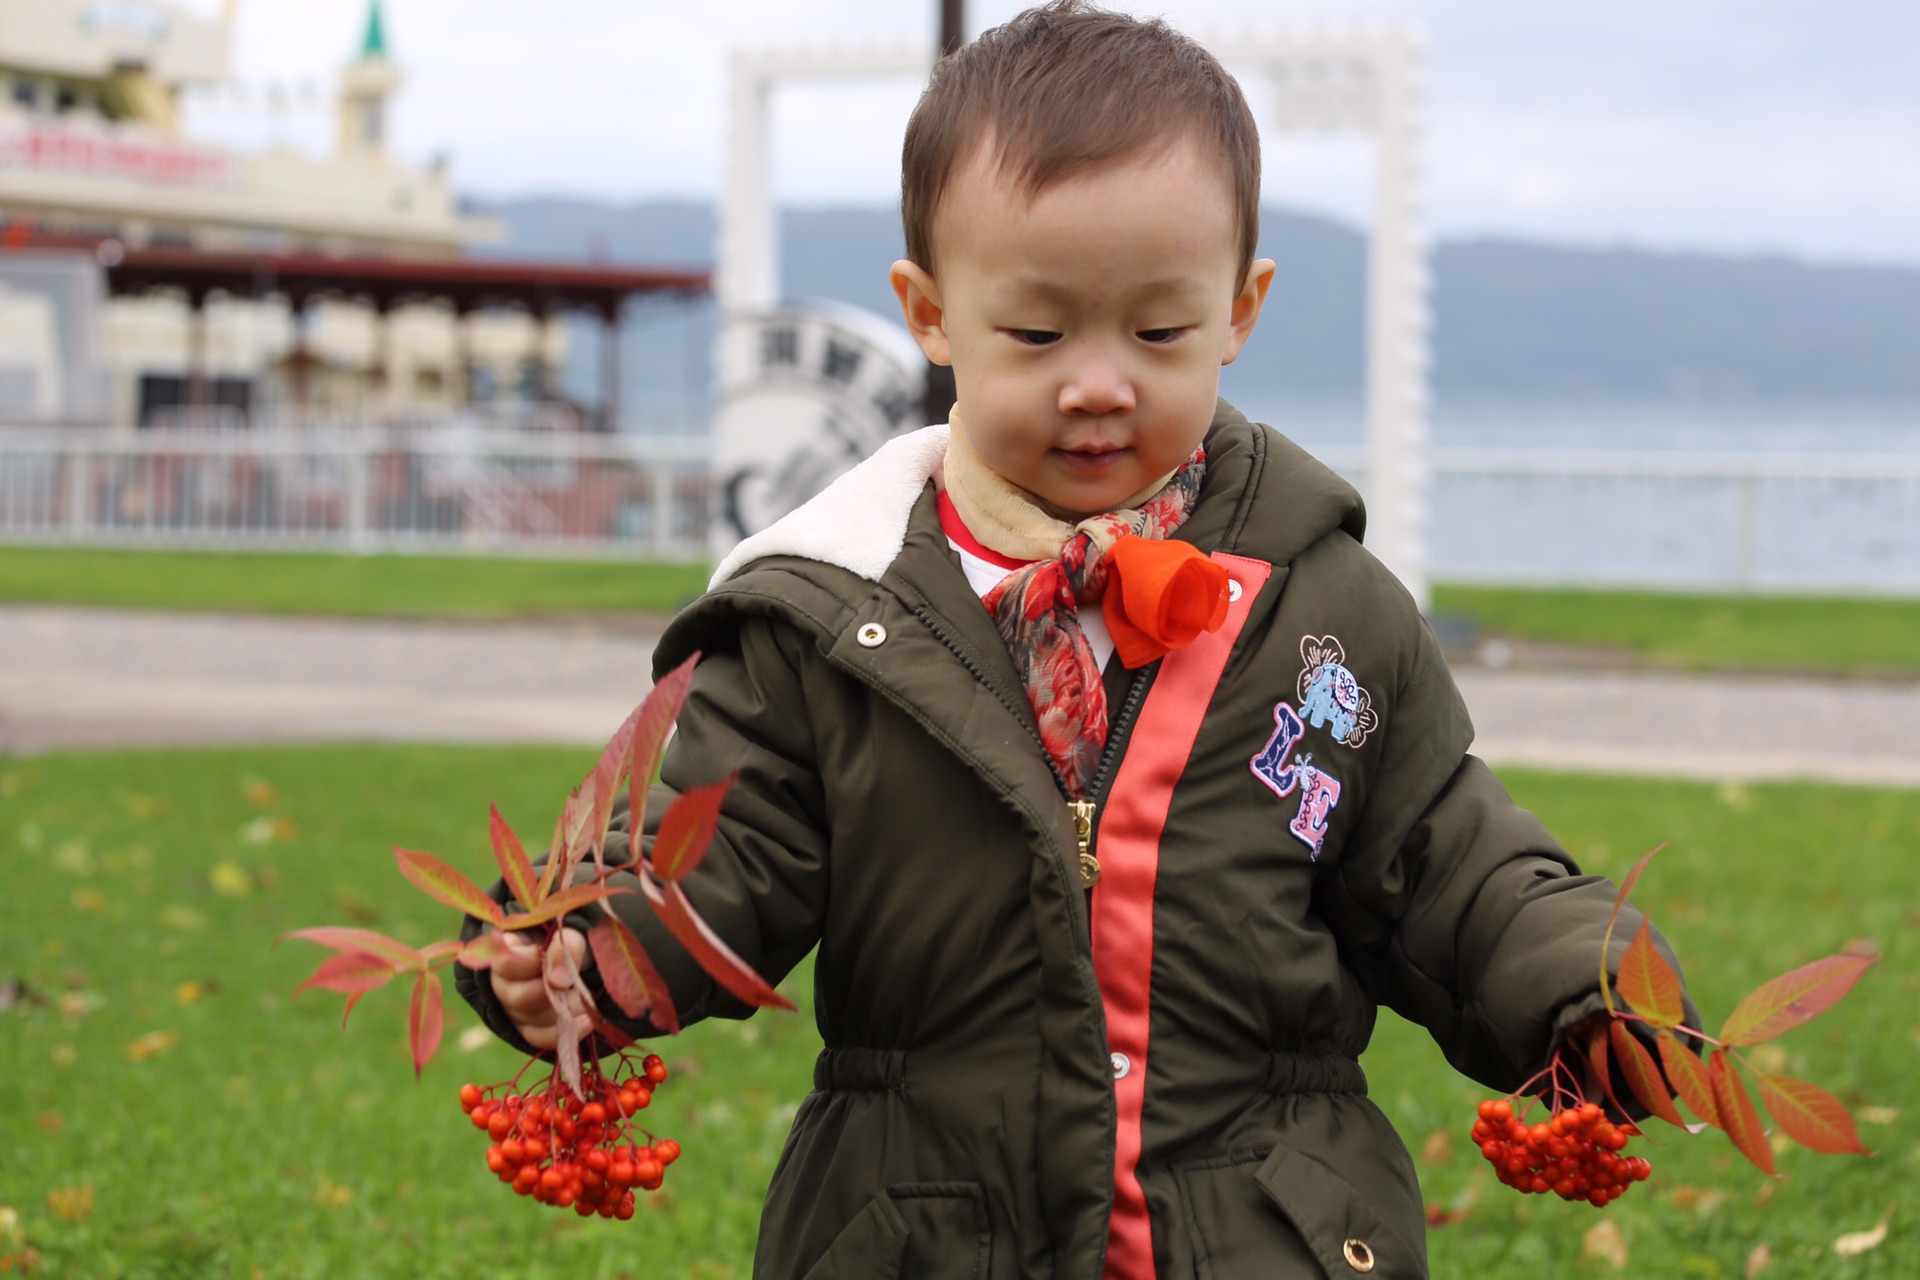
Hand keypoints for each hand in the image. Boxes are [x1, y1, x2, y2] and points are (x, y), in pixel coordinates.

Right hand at [489, 927, 590, 1050]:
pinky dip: (565, 1033)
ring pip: (533, 1020)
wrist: (581, 959)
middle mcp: (505, 983)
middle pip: (519, 998)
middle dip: (552, 992)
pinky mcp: (529, 1028)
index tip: (548, 956)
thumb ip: (565, 947)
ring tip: (587, 998)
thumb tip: (558, 980)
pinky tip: (587, 1022)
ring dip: (564, 1010)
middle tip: (574, 982)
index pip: (505, 964)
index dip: (528, 963)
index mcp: (507, 951)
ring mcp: (515, 1009)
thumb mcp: (571, 932)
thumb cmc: (571, 940)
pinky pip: (541, 1038)